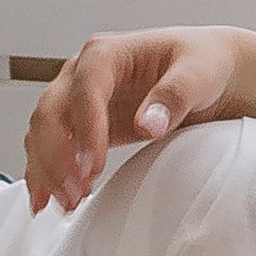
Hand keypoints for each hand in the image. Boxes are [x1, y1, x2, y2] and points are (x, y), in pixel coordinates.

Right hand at [25, 28, 245, 214]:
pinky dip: (46, 174)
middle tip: (77, 191)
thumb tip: (147, 124)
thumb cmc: (203, 63)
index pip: (85, 89)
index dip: (85, 128)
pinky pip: (52, 148)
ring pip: (43, 133)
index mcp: (107, 53)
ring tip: (68, 202)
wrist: (211, 71)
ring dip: (48, 170)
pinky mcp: (83, 126)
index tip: (93, 165)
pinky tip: (49, 200)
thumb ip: (174, 96)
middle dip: (57, 156)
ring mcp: (79, 100)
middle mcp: (83, 74)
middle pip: (51, 112)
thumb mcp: (198, 74)